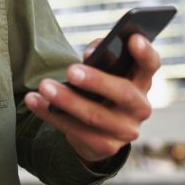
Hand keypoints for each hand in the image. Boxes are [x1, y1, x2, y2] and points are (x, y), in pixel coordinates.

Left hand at [23, 34, 161, 164]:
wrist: (99, 129)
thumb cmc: (101, 87)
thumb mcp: (106, 71)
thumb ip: (101, 55)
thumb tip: (90, 54)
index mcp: (142, 82)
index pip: (150, 65)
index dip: (145, 52)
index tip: (132, 37)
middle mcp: (140, 108)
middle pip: (124, 94)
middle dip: (97, 81)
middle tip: (71, 70)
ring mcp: (125, 130)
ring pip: (95, 116)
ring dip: (67, 100)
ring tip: (44, 85)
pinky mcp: (105, 146)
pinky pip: (75, 131)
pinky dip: (51, 114)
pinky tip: (33, 100)